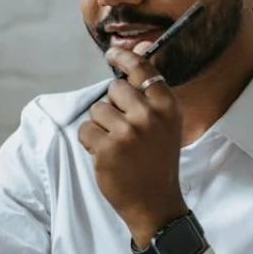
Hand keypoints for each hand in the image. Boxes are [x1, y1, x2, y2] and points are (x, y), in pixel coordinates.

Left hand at [78, 44, 188, 247]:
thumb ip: (150, 93)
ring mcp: (128, 133)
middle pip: (114, 89)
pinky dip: (90, 143)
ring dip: (101, 127)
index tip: (111, 53)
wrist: (155, 203)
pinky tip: (107, 156)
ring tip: (118, 147)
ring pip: (97, 110)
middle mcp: (149, 116)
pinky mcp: (107, 149)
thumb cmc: (157, 161)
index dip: (124, 58)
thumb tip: (136, 50)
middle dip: (112, 106)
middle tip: (124, 130)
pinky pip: (85, 130)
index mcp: (167, 107)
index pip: (142, 69)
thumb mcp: (165, 124)